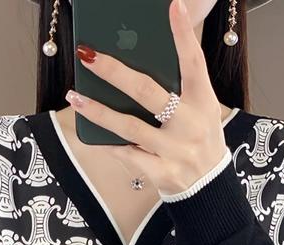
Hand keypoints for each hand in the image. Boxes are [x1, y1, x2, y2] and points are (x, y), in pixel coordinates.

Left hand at [66, 0, 228, 195]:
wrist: (208, 187)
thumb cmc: (198, 141)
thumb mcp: (200, 112)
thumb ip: (178, 92)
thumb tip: (135, 68)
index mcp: (203, 103)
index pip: (194, 63)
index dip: (183, 35)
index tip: (173, 7)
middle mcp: (190, 124)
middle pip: (147, 92)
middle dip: (115, 72)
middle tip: (89, 55)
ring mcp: (174, 150)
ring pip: (129, 126)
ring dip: (98, 111)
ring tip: (75, 96)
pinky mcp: (160, 171)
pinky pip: (127, 153)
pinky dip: (109, 142)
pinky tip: (92, 132)